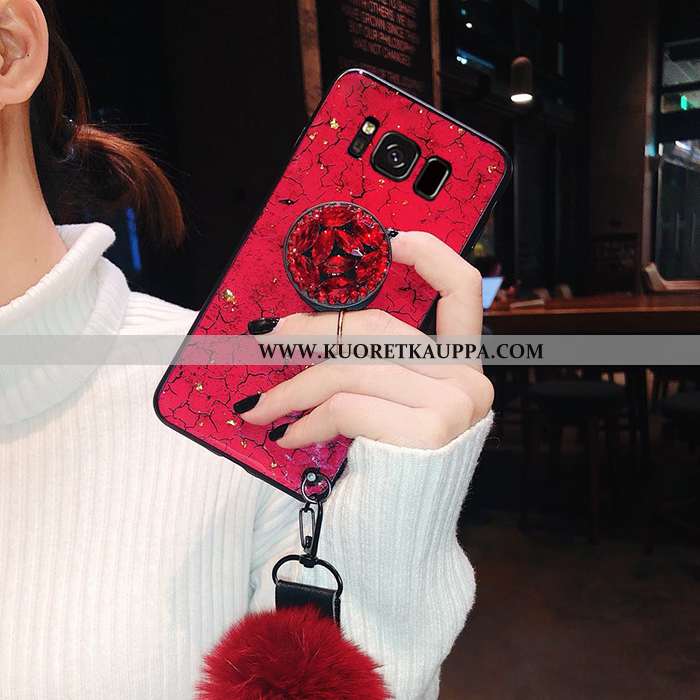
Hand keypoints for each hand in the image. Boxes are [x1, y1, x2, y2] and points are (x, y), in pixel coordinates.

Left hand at [238, 231, 492, 449]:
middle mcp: (468, 380)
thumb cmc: (380, 474)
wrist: (392, 548)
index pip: (460, 290)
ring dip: (292, 388)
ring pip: (352, 367)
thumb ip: (367, 367)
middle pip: (377, 328)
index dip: (427, 254)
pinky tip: (288, 436)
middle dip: (310, 331)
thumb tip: (297, 327)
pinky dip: (306, 418)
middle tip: (264, 340)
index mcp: (461, 367)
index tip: (387, 241)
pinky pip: (347, 404)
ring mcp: (455, 403)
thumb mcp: (378, 408)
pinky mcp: (429, 430)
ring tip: (260, 408)